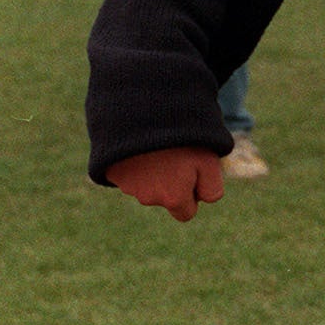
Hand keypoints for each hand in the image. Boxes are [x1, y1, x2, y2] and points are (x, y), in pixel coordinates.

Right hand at [105, 148, 224, 221]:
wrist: (142, 112)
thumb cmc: (182, 137)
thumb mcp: (209, 161)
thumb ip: (212, 189)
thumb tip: (203, 200)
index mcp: (174, 199)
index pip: (186, 212)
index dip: (192, 195)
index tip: (193, 173)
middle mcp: (148, 198)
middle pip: (164, 198)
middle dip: (171, 183)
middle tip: (175, 154)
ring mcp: (127, 185)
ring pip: (146, 186)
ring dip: (152, 172)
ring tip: (158, 145)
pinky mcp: (112, 172)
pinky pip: (127, 173)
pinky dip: (134, 163)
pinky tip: (140, 144)